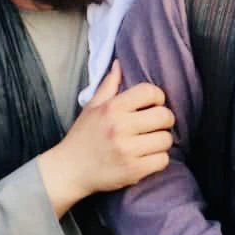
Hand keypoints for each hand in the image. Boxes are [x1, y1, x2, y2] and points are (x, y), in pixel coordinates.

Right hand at [38, 61, 174, 216]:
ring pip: (166, 139)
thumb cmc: (82, 137)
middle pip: (164, 116)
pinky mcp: (133, 170)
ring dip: (161, 141)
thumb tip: (119, 63)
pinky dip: (158, 159)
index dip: (158, 97)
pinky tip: (147, 158)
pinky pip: (163, 160)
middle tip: (155, 125)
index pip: (150, 92)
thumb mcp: (92, 107)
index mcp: (112, 108)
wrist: (67, 171)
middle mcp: (120, 127)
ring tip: (150, 142)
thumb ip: (108, 85)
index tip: (153, 105)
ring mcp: (127, 150)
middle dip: (164, 120)